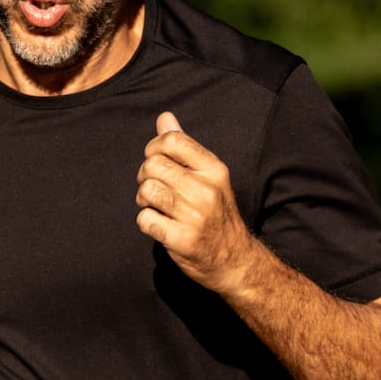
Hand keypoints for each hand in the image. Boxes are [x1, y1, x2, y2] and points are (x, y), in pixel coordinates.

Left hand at [135, 112, 256, 291]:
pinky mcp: (181, 239)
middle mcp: (205, 190)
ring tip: (156, 205)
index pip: (173, 141)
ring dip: (144, 198)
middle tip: (154, 187)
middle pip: (153, 165)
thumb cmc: (218, 215)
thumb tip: (165, 118)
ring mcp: (193, 216)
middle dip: (145, 175)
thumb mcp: (209, 177)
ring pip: (146, 190)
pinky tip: (159, 224)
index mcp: (214, 170)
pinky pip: (145, 219)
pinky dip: (146, 221)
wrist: (236, 261)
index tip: (157, 160)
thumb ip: (185, 147)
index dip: (154, 147)